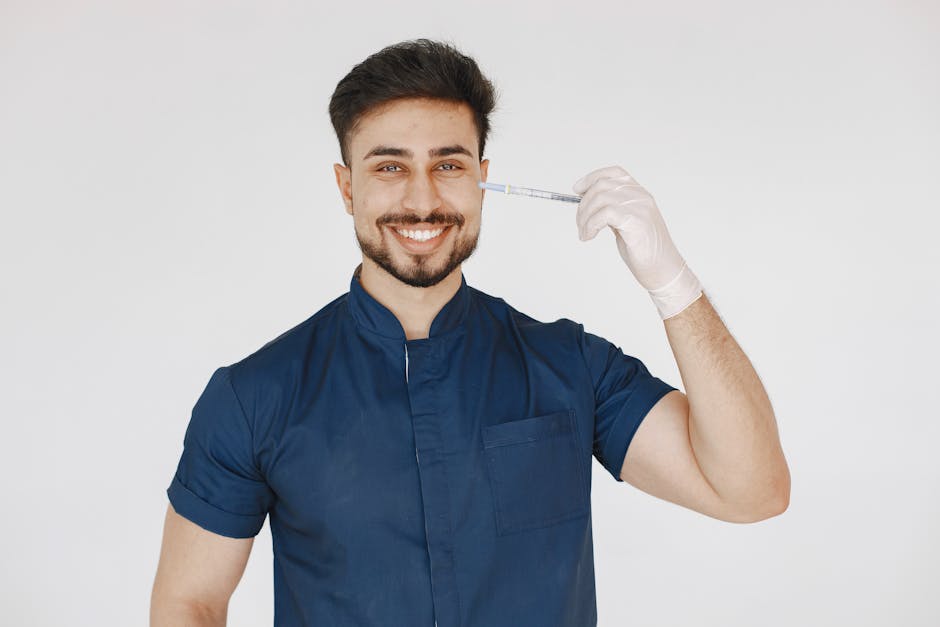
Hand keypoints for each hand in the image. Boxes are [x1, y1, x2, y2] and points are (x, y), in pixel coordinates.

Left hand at [573, 165, 702, 319]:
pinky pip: (604, 214)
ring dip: (584, 217)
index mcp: (640, 194)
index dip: (592, 178)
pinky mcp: (636, 221)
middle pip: (602, 186)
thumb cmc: (644, 250)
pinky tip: (589, 236)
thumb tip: (586, 204)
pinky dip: (590, 225)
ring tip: (584, 234)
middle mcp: (641, 196)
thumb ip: (612, 210)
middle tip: (579, 224)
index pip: (614, 173)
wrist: (663, 270)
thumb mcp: (625, 224)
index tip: (577, 190)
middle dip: (583, 204)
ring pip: (600, 199)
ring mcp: (640, 207)